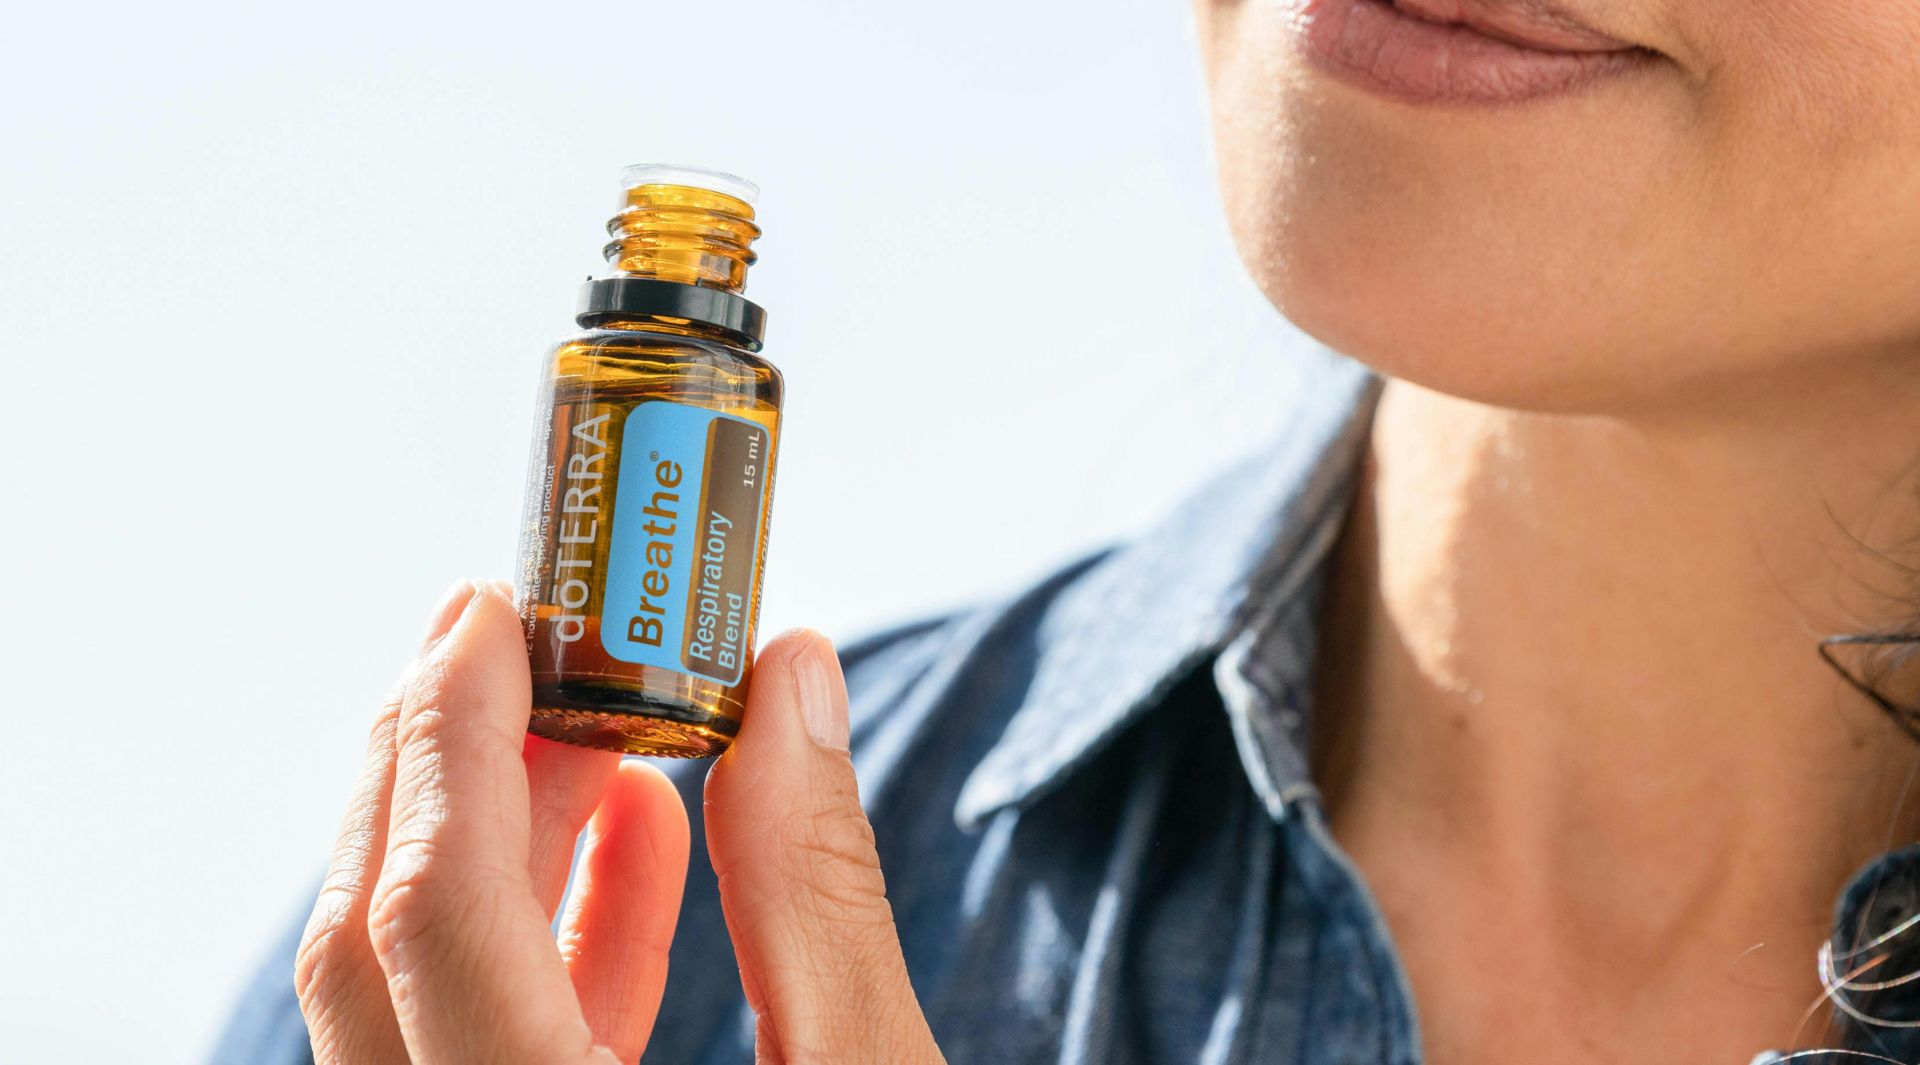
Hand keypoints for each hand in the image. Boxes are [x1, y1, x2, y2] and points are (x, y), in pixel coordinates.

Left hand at [293, 580, 943, 1063]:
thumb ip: (816, 888)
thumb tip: (793, 677)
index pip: (436, 910)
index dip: (453, 735)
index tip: (487, 608)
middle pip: (377, 937)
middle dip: (442, 760)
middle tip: (514, 632)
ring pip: (410, 982)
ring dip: (498, 836)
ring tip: (604, 723)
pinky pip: (474, 1035)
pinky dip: (546, 930)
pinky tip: (640, 827)